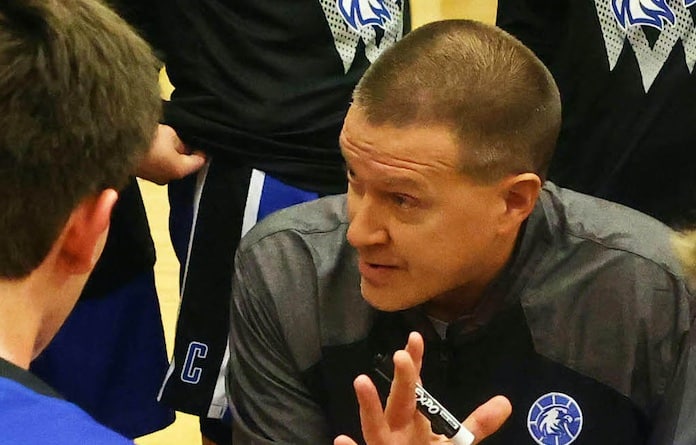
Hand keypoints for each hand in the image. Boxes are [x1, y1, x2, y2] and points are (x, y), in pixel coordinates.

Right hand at [136, 124, 206, 184]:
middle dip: (185, 154)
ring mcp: (154, 179)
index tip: (202, 141)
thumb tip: (184, 147)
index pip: (199, 162)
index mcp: (179, 170)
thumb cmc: (147, 137)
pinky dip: (158, 158)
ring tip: (168, 141)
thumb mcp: (170, 134)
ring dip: (170, 156)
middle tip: (185, 139)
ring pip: (169, 166)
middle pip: (183, 166)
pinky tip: (155, 147)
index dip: (202, 150)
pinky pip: (156, 166)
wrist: (115, 144)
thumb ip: (182, 143)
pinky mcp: (142, 175)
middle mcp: (168, 179)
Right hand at [334, 332, 511, 444]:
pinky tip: (341, 438)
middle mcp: (395, 430)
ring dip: (368, 405)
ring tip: (361, 381)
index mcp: (413, 420)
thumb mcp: (455, 443)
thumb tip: (506, 402)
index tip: (415, 338)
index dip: (415, 364)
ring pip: (373, 427)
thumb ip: (478, 425)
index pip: (414, 387)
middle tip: (402, 356)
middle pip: (399, 402)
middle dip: (402, 380)